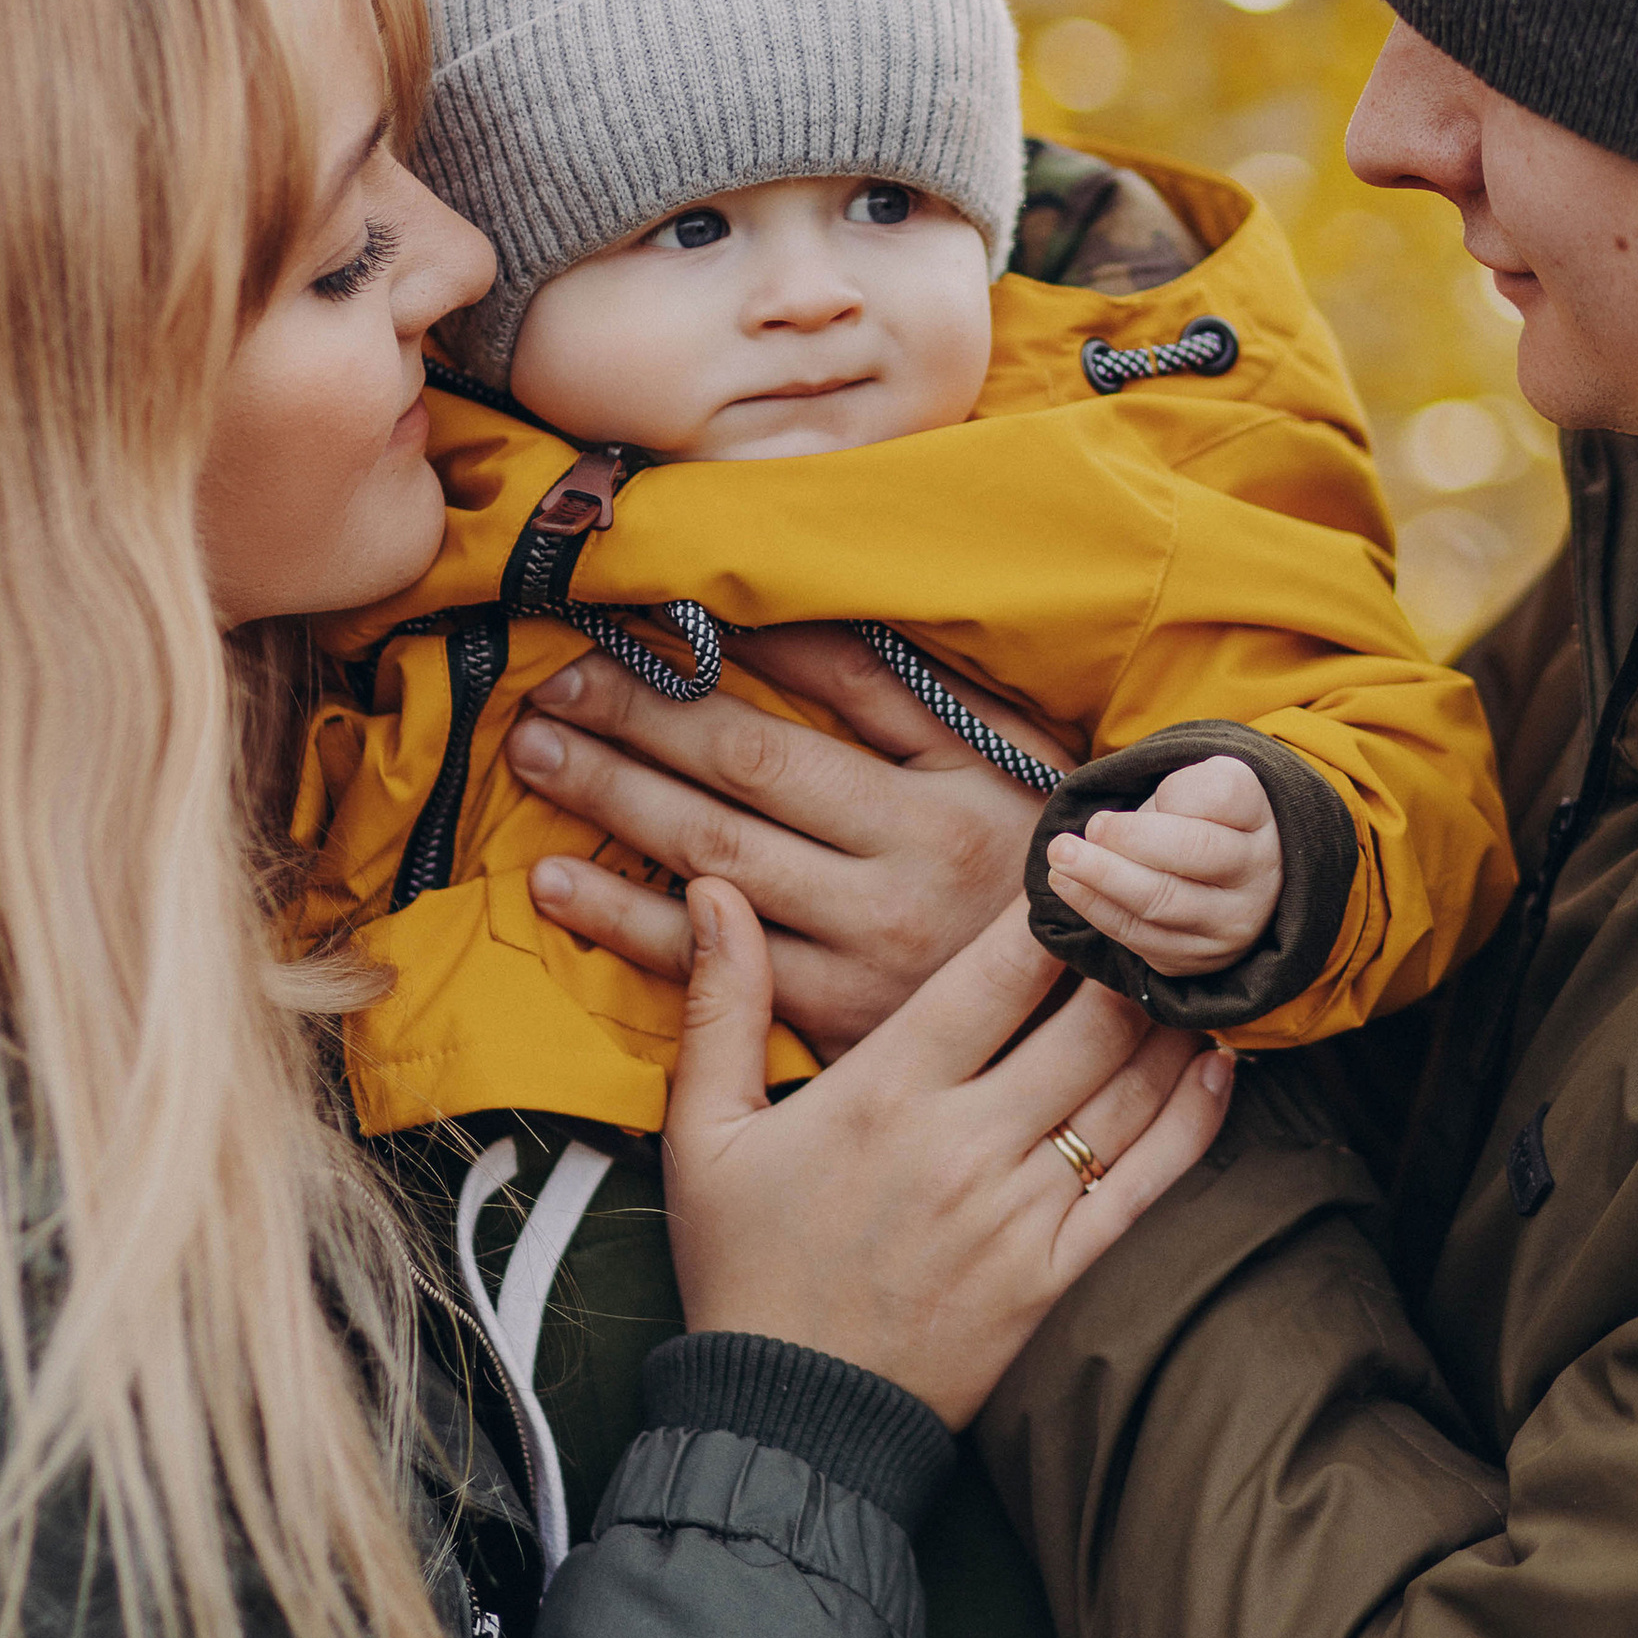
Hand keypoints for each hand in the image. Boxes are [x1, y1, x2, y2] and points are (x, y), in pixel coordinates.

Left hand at [512, 623, 1050, 1052]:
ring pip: (706, 884)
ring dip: (607, 819)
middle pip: (724, 805)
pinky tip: (560, 885)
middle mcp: (895, 889)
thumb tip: (764, 611)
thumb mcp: (987, 747)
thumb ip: (880, 682)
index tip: (597, 647)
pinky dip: (625, 924)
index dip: (670, 693)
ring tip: (535, 763)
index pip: (772, 738)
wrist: (1103, 993)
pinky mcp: (834, 1027)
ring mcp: (860, 966)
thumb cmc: (1032, 840)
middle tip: (540, 701)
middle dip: (619, 745)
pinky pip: (708, 975)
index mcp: (936, 804)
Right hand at [664, 878, 1234, 1429]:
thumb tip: (712, 893)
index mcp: (884, 1094)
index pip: (995, 974)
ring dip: (1170, 1024)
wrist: (784, 1419)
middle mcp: (964, 1143)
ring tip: (1196, 967)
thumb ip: (721, 1003)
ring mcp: (1018, 1213)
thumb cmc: (742, 1265)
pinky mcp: (1054, 1274)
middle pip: (1084, 1024)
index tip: (1082, 862)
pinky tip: (1217, 1067)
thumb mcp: (705, 1128)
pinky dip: (1191, 1120)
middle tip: (1157, 904)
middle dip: (1128, 955)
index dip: (1052, 911)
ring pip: (1127, 1094)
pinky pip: (1145, 1184)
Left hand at [1041, 756, 1281, 974]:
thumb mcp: (1207, 786)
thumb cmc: (1207, 821)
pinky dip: (1096, 908)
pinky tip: (1066, 884)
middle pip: (1191, 853)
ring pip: (1160, 902)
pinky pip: (1140, 937)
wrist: (1233, 883)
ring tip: (1061, 855)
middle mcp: (1256, 876)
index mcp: (1260, 818)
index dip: (1174, 794)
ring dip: (1101, 878)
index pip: (1221, 796)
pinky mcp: (1197, 959)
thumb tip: (1123, 829)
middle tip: (1083, 830)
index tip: (1142, 793)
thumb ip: (1182, 789)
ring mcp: (1230, 925)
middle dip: (1128, 840)